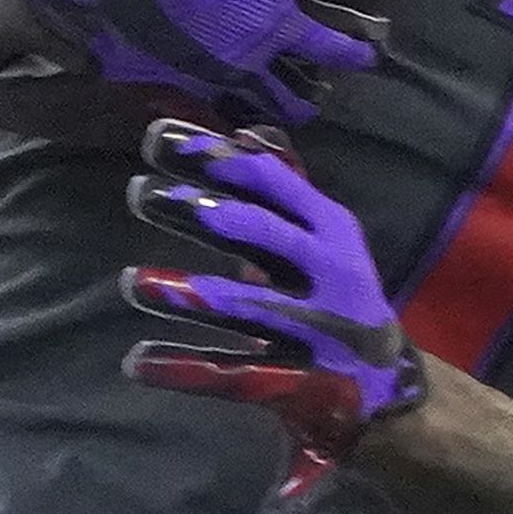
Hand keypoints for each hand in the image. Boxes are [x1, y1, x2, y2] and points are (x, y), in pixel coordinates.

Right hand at [20, 0, 439, 129]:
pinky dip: (254, 110)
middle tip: (372, 49)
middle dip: (356, 48)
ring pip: (289, 92)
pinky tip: (256, 107)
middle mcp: (259, 23)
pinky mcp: (188, 85)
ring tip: (318, 88)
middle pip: (331, 46)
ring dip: (308, 89)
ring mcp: (224, 62)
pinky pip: (238, 105)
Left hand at [120, 119, 425, 496]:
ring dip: (184, 291)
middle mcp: (329, 270)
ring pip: (243, 304)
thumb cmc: (339, 293)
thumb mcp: (323, 236)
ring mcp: (316, 327)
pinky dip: (181, 367)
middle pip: (258, 231)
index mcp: (330, 227)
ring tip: (129, 281)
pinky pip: (231, 373)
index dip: (212, 157)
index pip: (270, 179)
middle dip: (196, 208)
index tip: (156, 139)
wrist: (383, 381)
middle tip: (138, 193)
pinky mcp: (297, 379)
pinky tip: (135, 361)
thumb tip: (244, 133)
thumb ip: (284, 190)